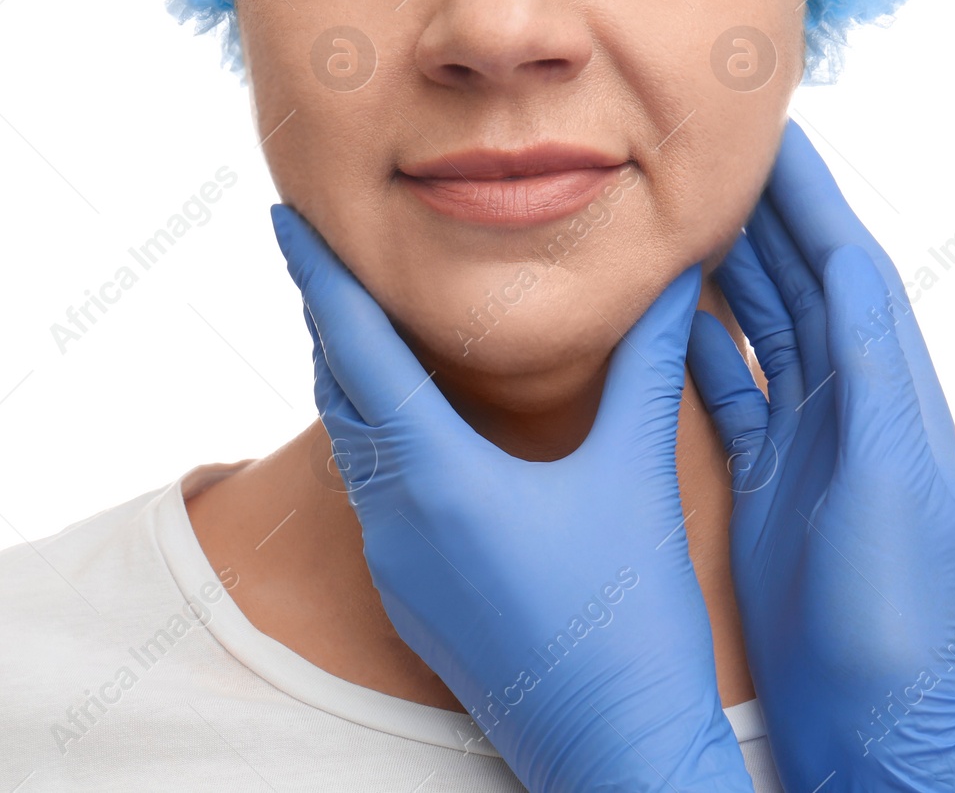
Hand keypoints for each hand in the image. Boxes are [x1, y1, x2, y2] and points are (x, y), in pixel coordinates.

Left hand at [271, 204, 752, 792]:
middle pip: (338, 392)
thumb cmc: (631, 621)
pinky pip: (374, 493)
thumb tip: (670, 282)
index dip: (320, 274)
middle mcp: (396, 518)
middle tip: (326, 252)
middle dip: (330, 317)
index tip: (283, 215)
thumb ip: (646, 369)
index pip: (357, 348)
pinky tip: (414, 423)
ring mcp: (395, 565)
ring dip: (350, 378)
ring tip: (361, 321)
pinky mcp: (410, 598)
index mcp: (439, 477)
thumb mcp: (637, 477)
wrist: (613, 751)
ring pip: (351, 447)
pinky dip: (378, 436)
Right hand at [686, 120, 954, 789]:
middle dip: (766, 213)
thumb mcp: (896, 485)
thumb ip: (875, 378)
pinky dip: (701, 343)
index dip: (814, 198)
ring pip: (762, 326)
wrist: (877, 715)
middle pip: (801, 283)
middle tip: (716, 148)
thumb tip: (854, 268)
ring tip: (687, 206)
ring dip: (732, 264)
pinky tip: (671, 311)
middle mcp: (849, 403)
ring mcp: (805, 439)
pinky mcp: (767, 477)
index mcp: (890, 394)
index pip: (849, 269)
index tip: (776, 131)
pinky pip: (730, 388)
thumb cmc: (897, 612)